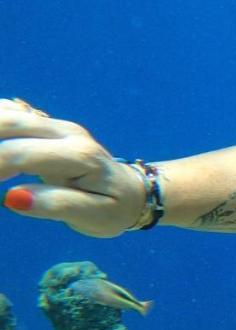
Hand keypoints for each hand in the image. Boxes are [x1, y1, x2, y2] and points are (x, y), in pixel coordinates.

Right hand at [0, 98, 147, 237]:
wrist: (130, 191)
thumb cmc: (112, 208)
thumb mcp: (92, 216)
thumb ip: (55, 205)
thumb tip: (12, 198)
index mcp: (79, 155)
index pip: (20, 154)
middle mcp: (67, 132)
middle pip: (8, 123)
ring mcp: (57, 125)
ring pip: (7, 114)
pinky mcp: (48, 124)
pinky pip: (11, 113)